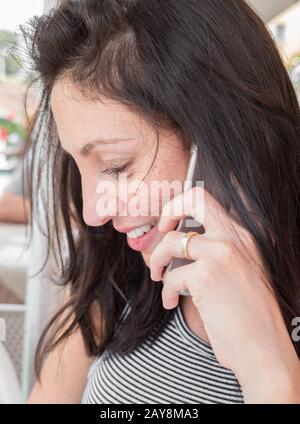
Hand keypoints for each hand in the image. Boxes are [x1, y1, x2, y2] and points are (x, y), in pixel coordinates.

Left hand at [149, 186, 299, 401]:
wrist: (264, 350)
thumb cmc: (249, 317)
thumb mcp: (241, 273)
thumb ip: (218, 253)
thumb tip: (184, 242)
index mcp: (245, 237)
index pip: (213, 200)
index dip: (186, 204)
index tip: (173, 222)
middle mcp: (235, 239)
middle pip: (195, 199)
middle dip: (170, 209)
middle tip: (162, 228)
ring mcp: (222, 254)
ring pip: (172, 241)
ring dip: (157, 260)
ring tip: (159, 278)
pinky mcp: (207, 276)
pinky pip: (171, 276)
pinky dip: (165, 291)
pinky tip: (171, 303)